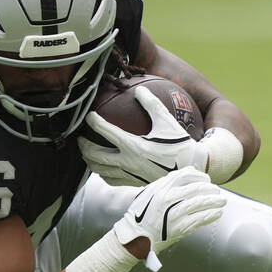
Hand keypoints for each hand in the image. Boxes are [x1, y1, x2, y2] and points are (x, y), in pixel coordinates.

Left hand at [80, 86, 207, 185]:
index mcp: (133, 146)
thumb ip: (152, 104)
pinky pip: (109, 179)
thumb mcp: (167, 122)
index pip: (105, 132)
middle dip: (83, 145)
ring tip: (86, 151)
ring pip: (98, 169)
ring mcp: (128, 175)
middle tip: (80, 136)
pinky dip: (101, 172)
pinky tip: (103, 166)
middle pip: (94, 155)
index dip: (94, 122)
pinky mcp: (131, 183)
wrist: (191, 170)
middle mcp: (127, 162)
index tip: (89, 115)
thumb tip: (140, 88)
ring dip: (89, 160)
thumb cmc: (180, 144)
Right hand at [111, 167, 224, 270]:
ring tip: (222, 202)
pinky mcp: (178, 228)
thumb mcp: (150, 193)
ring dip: (214, 202)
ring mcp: (173, 213)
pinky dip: (210, 215)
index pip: (185, 175)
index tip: (207, 180)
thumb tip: (191, 171)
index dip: (199, 176)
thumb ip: (168, 183)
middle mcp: (167, 199)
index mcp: (160, 188)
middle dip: (210, 189)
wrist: (136, 236)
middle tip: (217, 191)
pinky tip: (217, 213)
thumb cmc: (143, 214)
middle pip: (195, 188)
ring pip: (199, 203)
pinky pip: (199, 219)